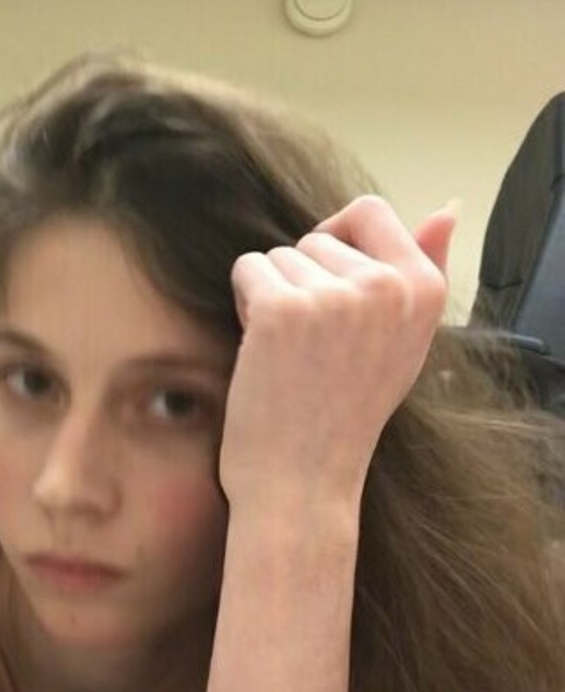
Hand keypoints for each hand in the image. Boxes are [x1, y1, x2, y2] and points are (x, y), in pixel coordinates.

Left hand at [218, 195, 453, 513]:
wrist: (303, 483)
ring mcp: (335, 297)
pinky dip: (244, 302)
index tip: (330, 288)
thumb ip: (423, 270)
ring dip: (274, 295)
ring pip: (281, 255)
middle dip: (303, 280)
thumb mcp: (406, 341)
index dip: (337, 242)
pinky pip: (249, 268)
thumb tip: (446, 208)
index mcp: (425, 290)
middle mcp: (387, 287)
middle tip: (313, 344)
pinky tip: (263, 350)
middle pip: (318, 237)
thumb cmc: (346, 415)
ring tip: (291, 353)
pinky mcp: (282, 309)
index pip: (371, 212)